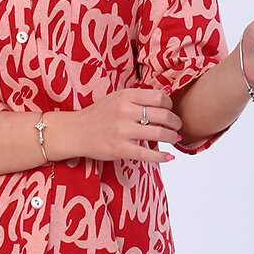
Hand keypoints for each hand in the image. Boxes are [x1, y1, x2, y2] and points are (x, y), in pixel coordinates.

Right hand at [67, 86, 181, 163]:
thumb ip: (137, 97)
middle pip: (163, 115)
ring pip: (159, 133)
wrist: (76, 132)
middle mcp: (125, 111)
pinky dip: (161, 156)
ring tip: (174, 139)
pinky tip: (168, 157)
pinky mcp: (120, 149)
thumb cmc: (97, 115)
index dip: (170, 105)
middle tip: (177, 127)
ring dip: (172, 138)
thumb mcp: (116, 98)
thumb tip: (163, 99)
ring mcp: (123, 131)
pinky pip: (147, 153)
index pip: (159, 97)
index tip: (170, 110)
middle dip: (175, 122)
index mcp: (125, 96)